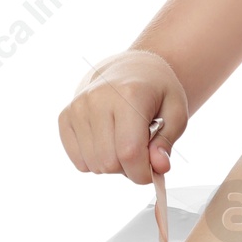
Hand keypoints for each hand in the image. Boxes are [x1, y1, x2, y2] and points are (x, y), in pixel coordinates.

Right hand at [59, 49, 188, 183]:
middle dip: (130, 167)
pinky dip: (96, 161)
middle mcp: (97, 99)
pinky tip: (108, 142)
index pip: (130, 152)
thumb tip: (159, 168)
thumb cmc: (156, 92)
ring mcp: (77, 108)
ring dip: (113, 164)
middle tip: (142, 150)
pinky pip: (79, 162)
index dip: (143, 172)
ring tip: (125, 142)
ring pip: (94, 165)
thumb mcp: (176, 112)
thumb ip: (167, 142)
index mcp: (129, 95)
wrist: (130, 69)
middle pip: (110, 162)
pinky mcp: (65, 117)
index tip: (154, 172)